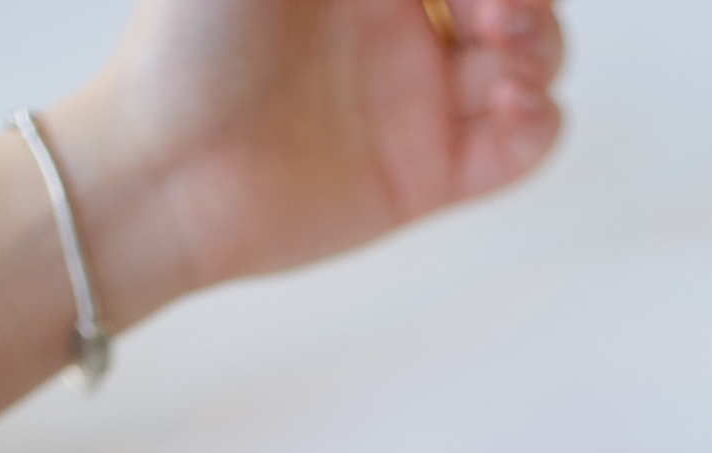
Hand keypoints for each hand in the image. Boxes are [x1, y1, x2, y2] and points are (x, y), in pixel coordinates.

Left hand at [49, 0, 564, 321]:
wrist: (166, 170)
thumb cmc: (189, 41)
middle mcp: (401, 24)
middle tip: (490, 15)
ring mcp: (421, 100)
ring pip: (534, 59)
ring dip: (544, 46)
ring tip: (506, 61)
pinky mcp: (429, 177)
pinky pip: (522, 149)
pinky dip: (540, 125)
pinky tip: (513, 109)